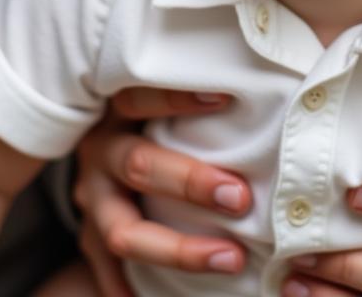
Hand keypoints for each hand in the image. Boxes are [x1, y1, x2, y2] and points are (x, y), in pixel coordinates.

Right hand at [73, 88, 252, 296]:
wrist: (101, 145)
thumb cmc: (155, 115)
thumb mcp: (160, 97)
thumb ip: (201, 96)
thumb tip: (273, 85)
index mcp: (118, 110)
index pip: (140, 99)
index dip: (177, 98)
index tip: (227, 99)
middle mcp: (101, 151)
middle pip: (138, 165)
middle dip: (190, 182)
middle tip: (240, 197)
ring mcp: (92, 198)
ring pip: (123, 231)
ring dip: (178, 249)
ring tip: (232, 258)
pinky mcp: (88, 235)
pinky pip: (106, 270)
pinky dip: (129, 289)